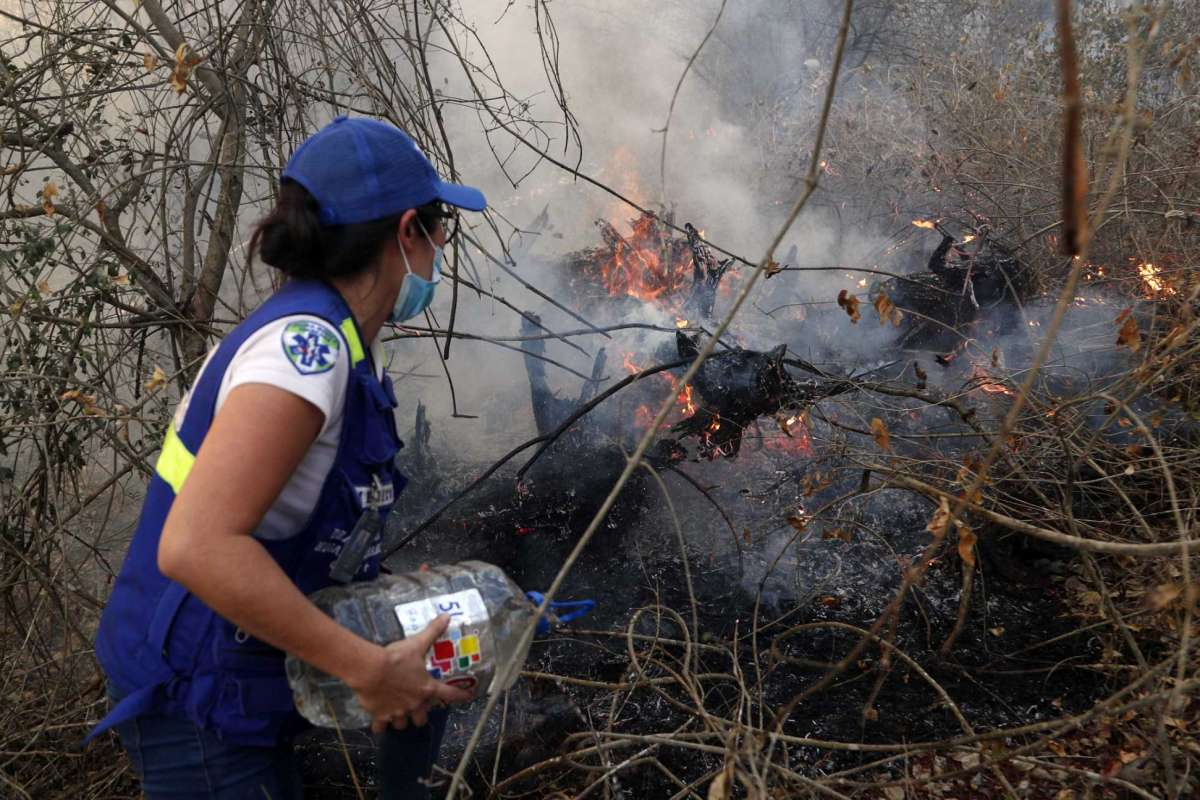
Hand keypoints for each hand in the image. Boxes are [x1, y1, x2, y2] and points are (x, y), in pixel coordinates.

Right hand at [346, 614, 473, 733]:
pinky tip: (379, 723)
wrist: (371, 670)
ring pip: (403, 725)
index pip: (449, 694)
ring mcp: (397, 712)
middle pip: (421, 718)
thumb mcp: (417, 643)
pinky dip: (380, 725)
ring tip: (398, 713)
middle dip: (420, 715)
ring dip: (402, 720)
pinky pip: (381, 726)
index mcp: (426, 688)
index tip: (468, 697)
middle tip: (417, 708)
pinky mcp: (381, 715)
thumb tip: (446, 617)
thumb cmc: (396, 658)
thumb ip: (432, 631)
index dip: (461, 695)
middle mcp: (414, 704)